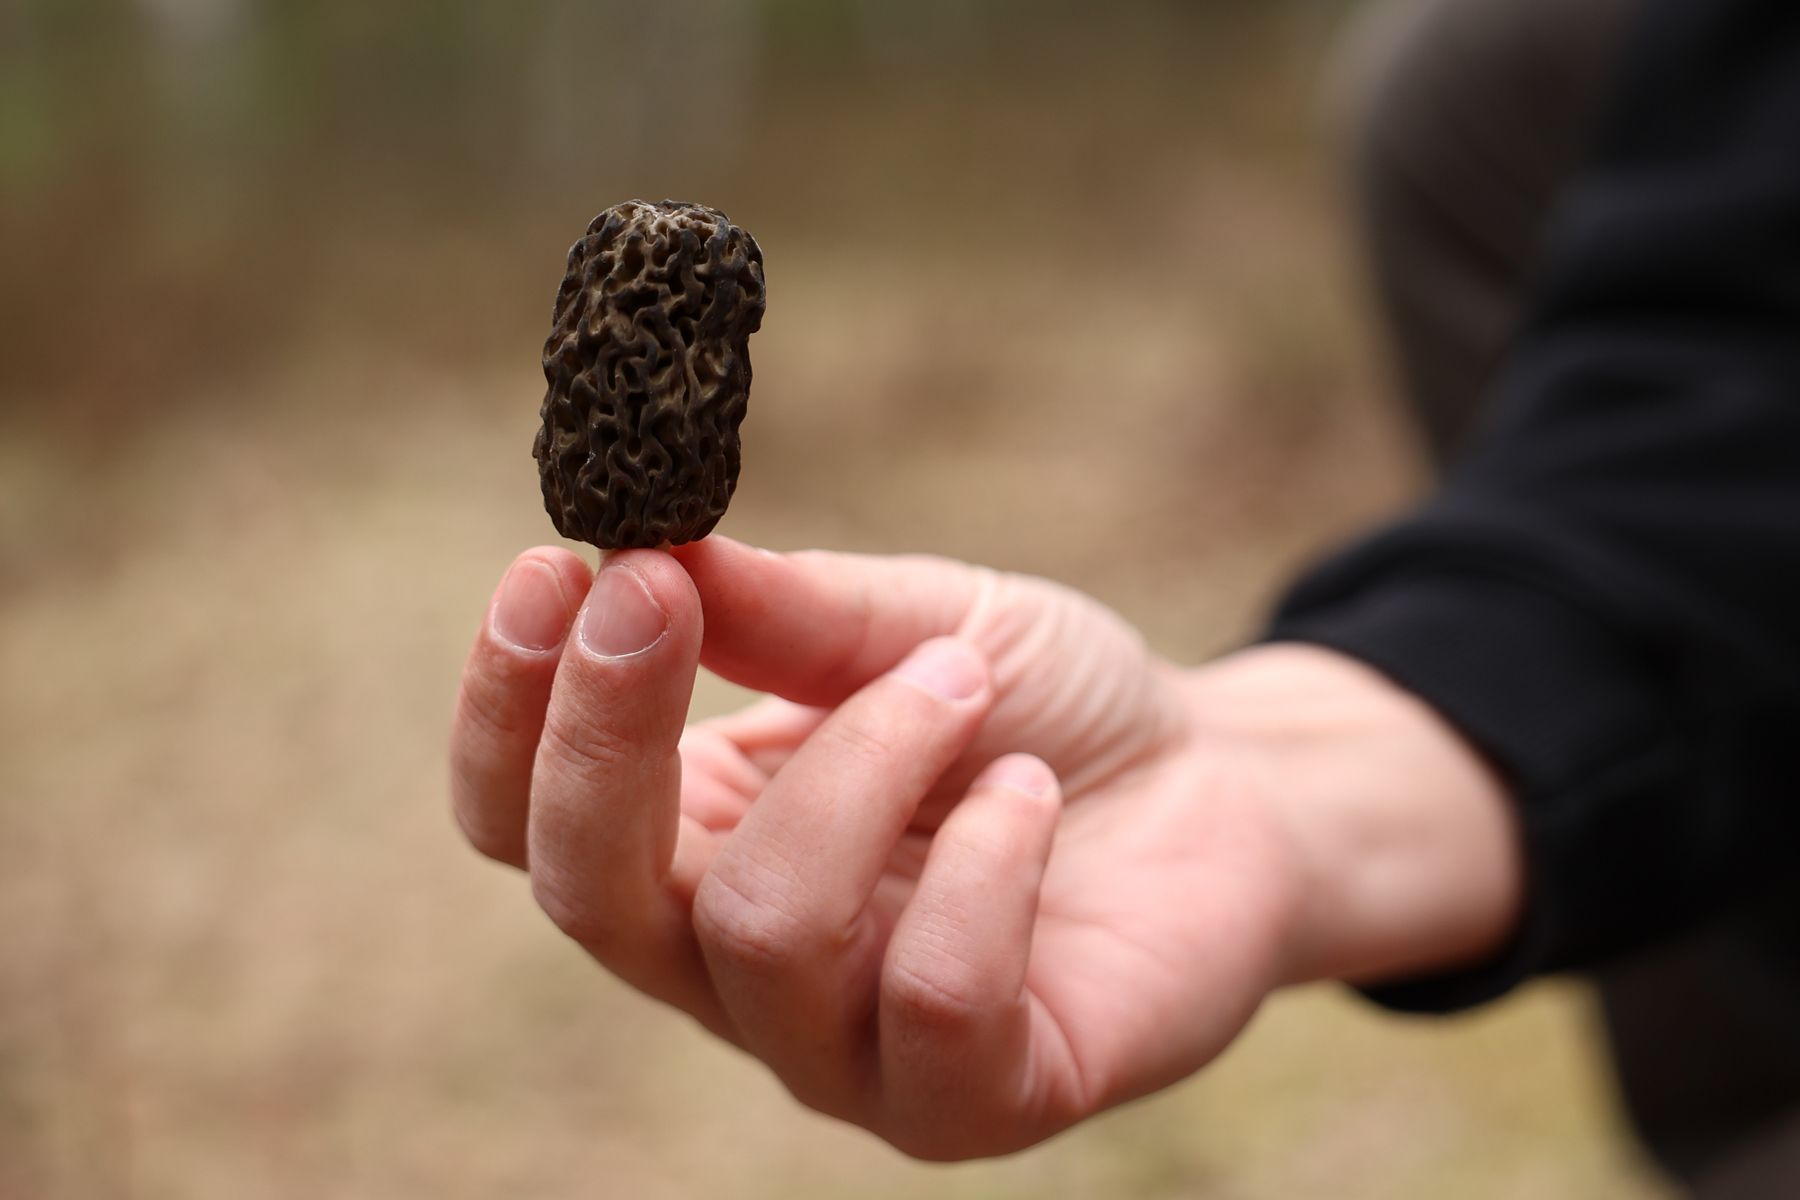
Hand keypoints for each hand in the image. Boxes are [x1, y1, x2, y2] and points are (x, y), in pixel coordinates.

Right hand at [449, 537, 1519, 1158]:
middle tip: (665, 596)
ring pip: (768, 929)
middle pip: (593, 896)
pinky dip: (987, 865)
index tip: (552, 567)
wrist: (1218, 789)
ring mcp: (846, 1052)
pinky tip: (1030, 799)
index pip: (524, 822)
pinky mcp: (973, 1100)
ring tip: (963, 685)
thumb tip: (645, 545)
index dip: (510, 711)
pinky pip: (934, 998)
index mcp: (696, 842)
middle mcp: (736, 966)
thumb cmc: (1038, 706)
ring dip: (865, 762)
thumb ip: (788, 610)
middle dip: (611, 735)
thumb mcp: (917, 622)